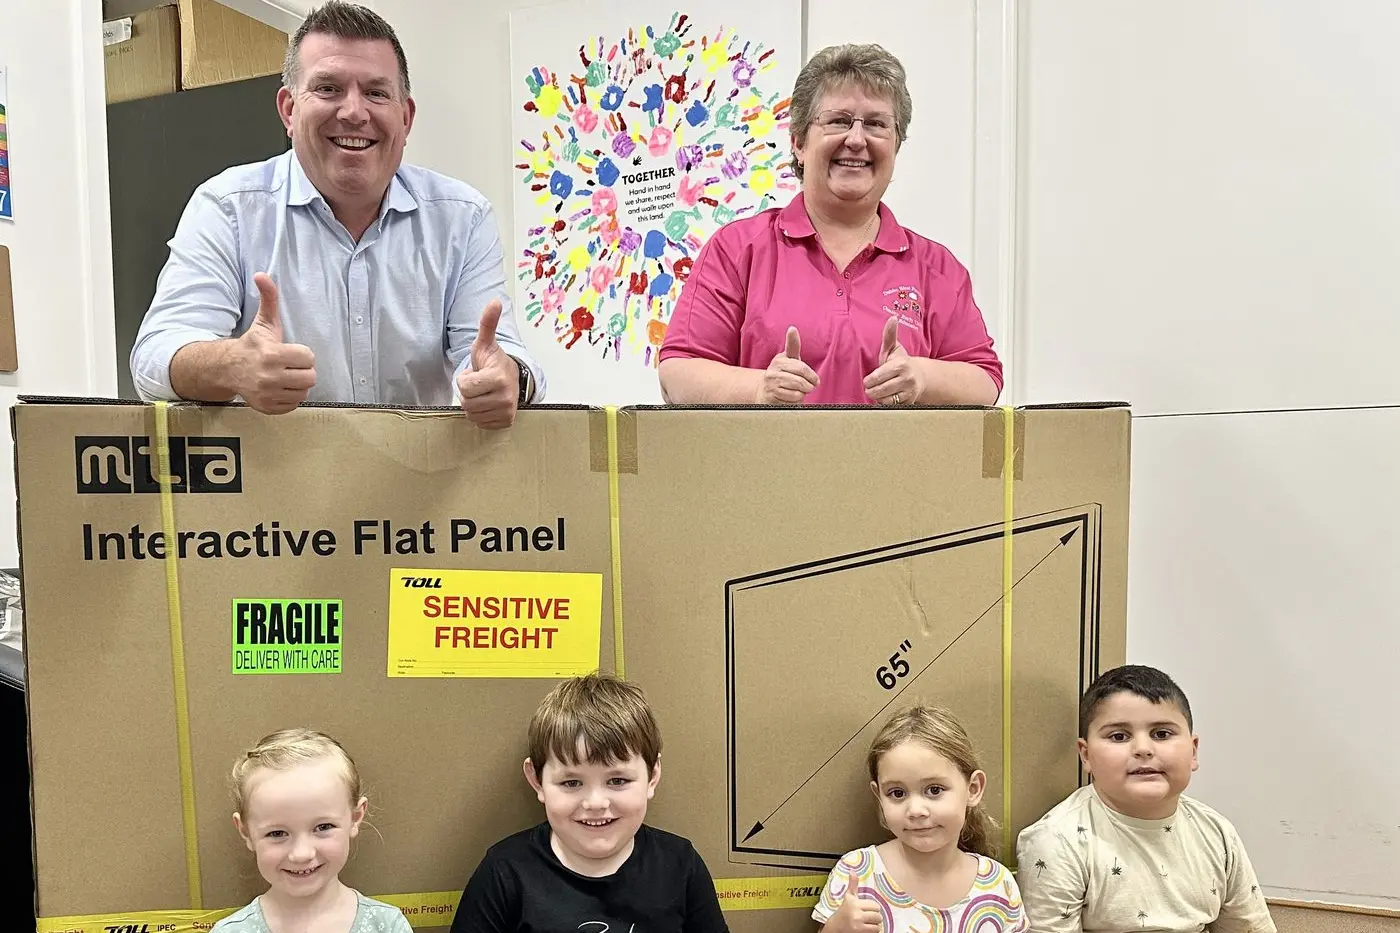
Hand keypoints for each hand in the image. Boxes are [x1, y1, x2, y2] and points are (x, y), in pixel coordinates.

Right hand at [234, 273, 316, 413]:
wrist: (228, 368)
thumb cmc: (253, 345)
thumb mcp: (264, 322)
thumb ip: (269, 298)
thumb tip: (262, 275)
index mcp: (272, 354)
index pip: (308, 357)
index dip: (302, 354)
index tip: (290, 352)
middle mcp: (269, 376)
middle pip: (310, 377)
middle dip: (302, 370)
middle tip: (290, 365)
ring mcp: (267, 394)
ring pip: (303, 392)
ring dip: (297, 384)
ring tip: (285, 376)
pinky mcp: (267, 407)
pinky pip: (293, 405)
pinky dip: (289, 397)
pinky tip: (280, 387)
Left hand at [456, 299, 519, 429]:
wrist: (512, 379)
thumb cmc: (493, 362)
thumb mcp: (486, 343)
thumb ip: (487, 323)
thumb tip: (494, 302)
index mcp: (499, 378)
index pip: (464, 387)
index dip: (465, 379)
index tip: (475, 373)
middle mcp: (506, 398)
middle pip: (467, 403)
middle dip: (468, 393)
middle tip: (479, 384)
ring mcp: (507, 412)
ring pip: (472, 414)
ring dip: (473, 404)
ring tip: (483, 393)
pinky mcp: (505, 422)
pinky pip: (480, 423)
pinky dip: (481, 415)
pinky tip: (488, 403)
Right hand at [755, 326, 818, 404]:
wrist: (764, 391)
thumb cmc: (782, 374)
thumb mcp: (789, 359)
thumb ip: (792, 345)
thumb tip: (792, 328)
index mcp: (780, 361)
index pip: (801, 368)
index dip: (812, 376)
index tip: (815, 380)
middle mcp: (773, 372)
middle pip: (800, 381)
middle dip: (809, 386)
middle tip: (810, 387)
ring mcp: (771, 385)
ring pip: (797, 391)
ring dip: (802, 393)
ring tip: (799, 391)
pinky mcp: (771, 397)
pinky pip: (791, 400)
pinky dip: (795, 400)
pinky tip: (791, 397)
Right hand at [827, 868, 881, 932]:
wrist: (835, 928)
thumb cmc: (844, 912)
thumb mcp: (849, 897)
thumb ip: (853, 884)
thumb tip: (852, 871)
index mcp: (854, 902)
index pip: (875, 905)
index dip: (872, 908)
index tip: (865, 910)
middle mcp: (855, 912)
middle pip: (878, 915)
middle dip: (874, 917)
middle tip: (867, 917)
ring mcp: (858, 923)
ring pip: (878, 923)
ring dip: (874, 924)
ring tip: (866, 923)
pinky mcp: (859, 931)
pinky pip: (875, 930)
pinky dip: (873, 930)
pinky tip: (866, 928)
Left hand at [863, 316, 923, 405]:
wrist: (920, 377)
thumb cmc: (901, 363)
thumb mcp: (893, 348)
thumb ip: (889, 335)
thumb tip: (892, 318)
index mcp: (901, 364)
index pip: (878, 376)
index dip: (869, 380)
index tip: (867, 380)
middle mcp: (907, 378)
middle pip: (880, 390)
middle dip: (871, 390)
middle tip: (870, 387)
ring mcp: (909, 391)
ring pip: (885, 399)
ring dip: (878, 397)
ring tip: (878, 391)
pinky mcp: (910, 402)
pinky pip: (891, 406)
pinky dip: (885, 403)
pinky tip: (886, 397)